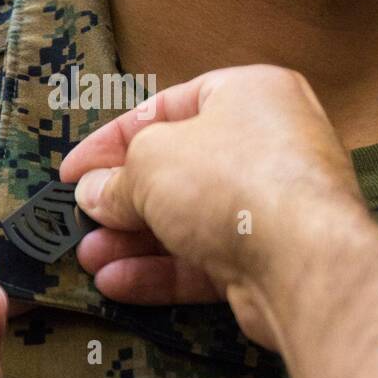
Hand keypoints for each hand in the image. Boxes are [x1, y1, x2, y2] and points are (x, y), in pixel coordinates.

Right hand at [60, 65, 368, 347]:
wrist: (304, 259)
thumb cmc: (233, 181)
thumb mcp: (151, 162)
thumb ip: (118, 177)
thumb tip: (95, 194)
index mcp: (253, 94)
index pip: (169, 107)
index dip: (112, 139)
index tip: (72, 172)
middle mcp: (273, 144)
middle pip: (182, 168)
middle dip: (125, 198)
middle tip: (81, 219)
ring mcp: (277, 205)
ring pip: (193, 219)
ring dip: (136, 240)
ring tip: (89, 256)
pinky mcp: (276, 257)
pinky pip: (211, 259)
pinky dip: (164, 271)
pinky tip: (116, 283)